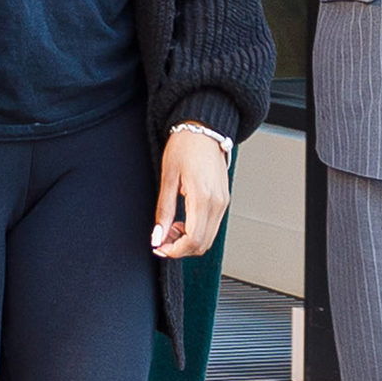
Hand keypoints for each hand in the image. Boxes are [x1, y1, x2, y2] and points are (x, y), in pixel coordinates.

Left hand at [152, 128, 232, 259]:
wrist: (203, 130)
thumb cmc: (185, 147)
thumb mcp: (167, 179)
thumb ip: (164, 212)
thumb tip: (158, 236)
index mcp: (203, 198)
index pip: (193, 240)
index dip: (174, 251)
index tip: (159, 247)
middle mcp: (217, 203)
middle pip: (202, 244)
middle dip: (180, 249)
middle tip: (161, 240)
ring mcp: (223, 203)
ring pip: (208, 238)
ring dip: (188, 241)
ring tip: (171, 228)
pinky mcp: (223, 200)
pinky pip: (212, 226)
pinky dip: (197, 232)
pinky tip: (183, 222)